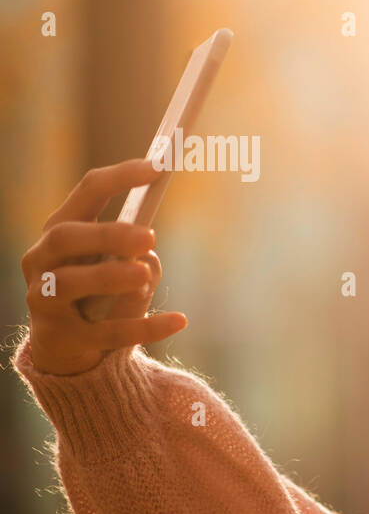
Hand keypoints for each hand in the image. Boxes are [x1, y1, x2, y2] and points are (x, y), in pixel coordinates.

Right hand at [21, 158, 187, 375]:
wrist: (68, 346)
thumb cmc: (99, 291)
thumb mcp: (121, 267)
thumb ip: (137, 255)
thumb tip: (146, 258)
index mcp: (62, 230)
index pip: (88, 192)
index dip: (122, 177)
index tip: (159, 167)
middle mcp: (43, 260)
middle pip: (65, 237)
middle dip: (107, 233)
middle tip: (151, 236)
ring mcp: (45, 300)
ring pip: (69, 283)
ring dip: (109, 276)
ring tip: (145, 275)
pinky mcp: (63, 337)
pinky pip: (104, 332)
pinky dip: (143, 326)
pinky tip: (180, 321)